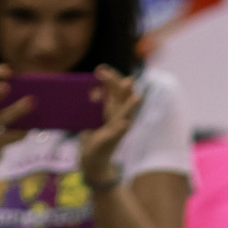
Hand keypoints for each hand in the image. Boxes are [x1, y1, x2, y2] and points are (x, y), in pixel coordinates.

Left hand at [73, 66, 143, 190]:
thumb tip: (94, 90)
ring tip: (136, 98)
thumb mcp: (91, 116)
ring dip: (130, 106)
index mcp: (114, 108)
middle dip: (116, 84)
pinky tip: (125, 123)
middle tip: (105, 72)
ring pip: (126, 115)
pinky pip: (119, 134)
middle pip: (122, 97)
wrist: (93, 159)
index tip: (100, 68)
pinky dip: (122, 129)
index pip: (116, 89)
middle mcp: (119, 116)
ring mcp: (118, 128)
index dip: (111, 77)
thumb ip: (94, 103)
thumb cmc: (93, 136)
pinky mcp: (113, 140)